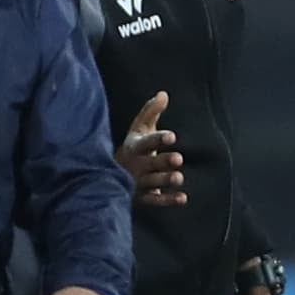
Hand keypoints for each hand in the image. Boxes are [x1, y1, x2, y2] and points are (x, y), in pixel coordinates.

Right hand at [117, 89, 185, 205]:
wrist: (111, 174)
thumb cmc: (134, 147)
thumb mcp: (140, 128)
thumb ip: (151, 112)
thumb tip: (164, 94)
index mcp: (134, 147)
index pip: (146, 142)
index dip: (158, 139)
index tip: (172, 136)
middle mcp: (136, 165)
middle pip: (150, 163)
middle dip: (163, 161)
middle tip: (178, 158)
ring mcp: (138, 182)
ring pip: (152, 182)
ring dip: (165, 180)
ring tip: (179, 177)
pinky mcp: (142, 197)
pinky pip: (155, 200)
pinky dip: (168, 200)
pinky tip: (183, 198)